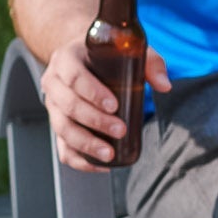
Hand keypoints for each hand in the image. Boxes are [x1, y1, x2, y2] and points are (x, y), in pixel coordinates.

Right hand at [40, 39, 170, 170]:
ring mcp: (53, 105)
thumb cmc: (109, 55)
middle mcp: (53, 82)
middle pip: (68, 105)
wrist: (86, 57)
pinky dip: (78, 159)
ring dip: (85, 143)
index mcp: (66, 59)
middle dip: (95, 121)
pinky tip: (99, 166)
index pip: (74, 77)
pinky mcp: (58, 124)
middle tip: (120, 130)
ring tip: (109, 155)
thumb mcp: (129, 51)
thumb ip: (151, 64)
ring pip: (62, 128)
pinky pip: (61, 146)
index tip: (114, 106)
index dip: (92, 93)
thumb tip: (164, 86)